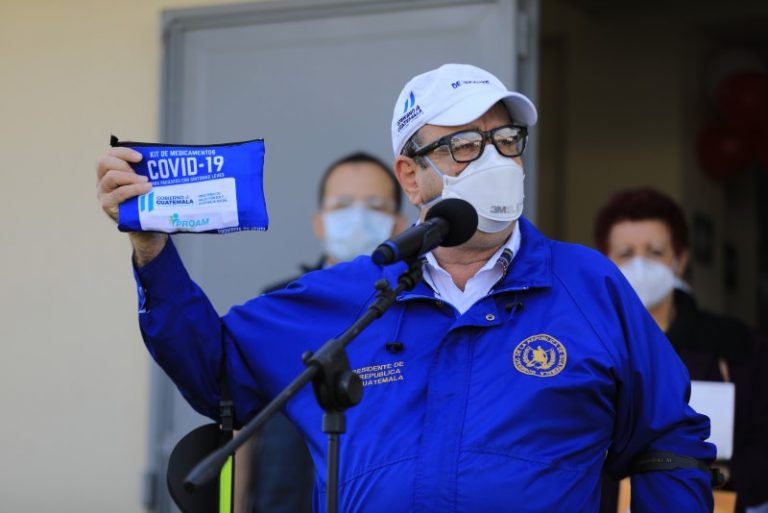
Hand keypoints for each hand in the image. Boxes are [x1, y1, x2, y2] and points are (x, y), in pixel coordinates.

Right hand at [96, 146, 166, 265]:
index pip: (110, 155)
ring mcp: (103, 194)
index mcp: (110, 172)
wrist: (146, 226)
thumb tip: (159, 156)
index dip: (124, 152)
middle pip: (104, 162)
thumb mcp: (144, 183)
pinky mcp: (107, 205)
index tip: (141, 157)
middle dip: (124, 163)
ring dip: (131, 177)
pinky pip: (118, 193)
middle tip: (142, 172)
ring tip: (147, 182)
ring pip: (111, 177)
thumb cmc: (146, 201)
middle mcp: (102, 181)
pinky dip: (133, 189)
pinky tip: (146, 188)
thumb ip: (144, 170)